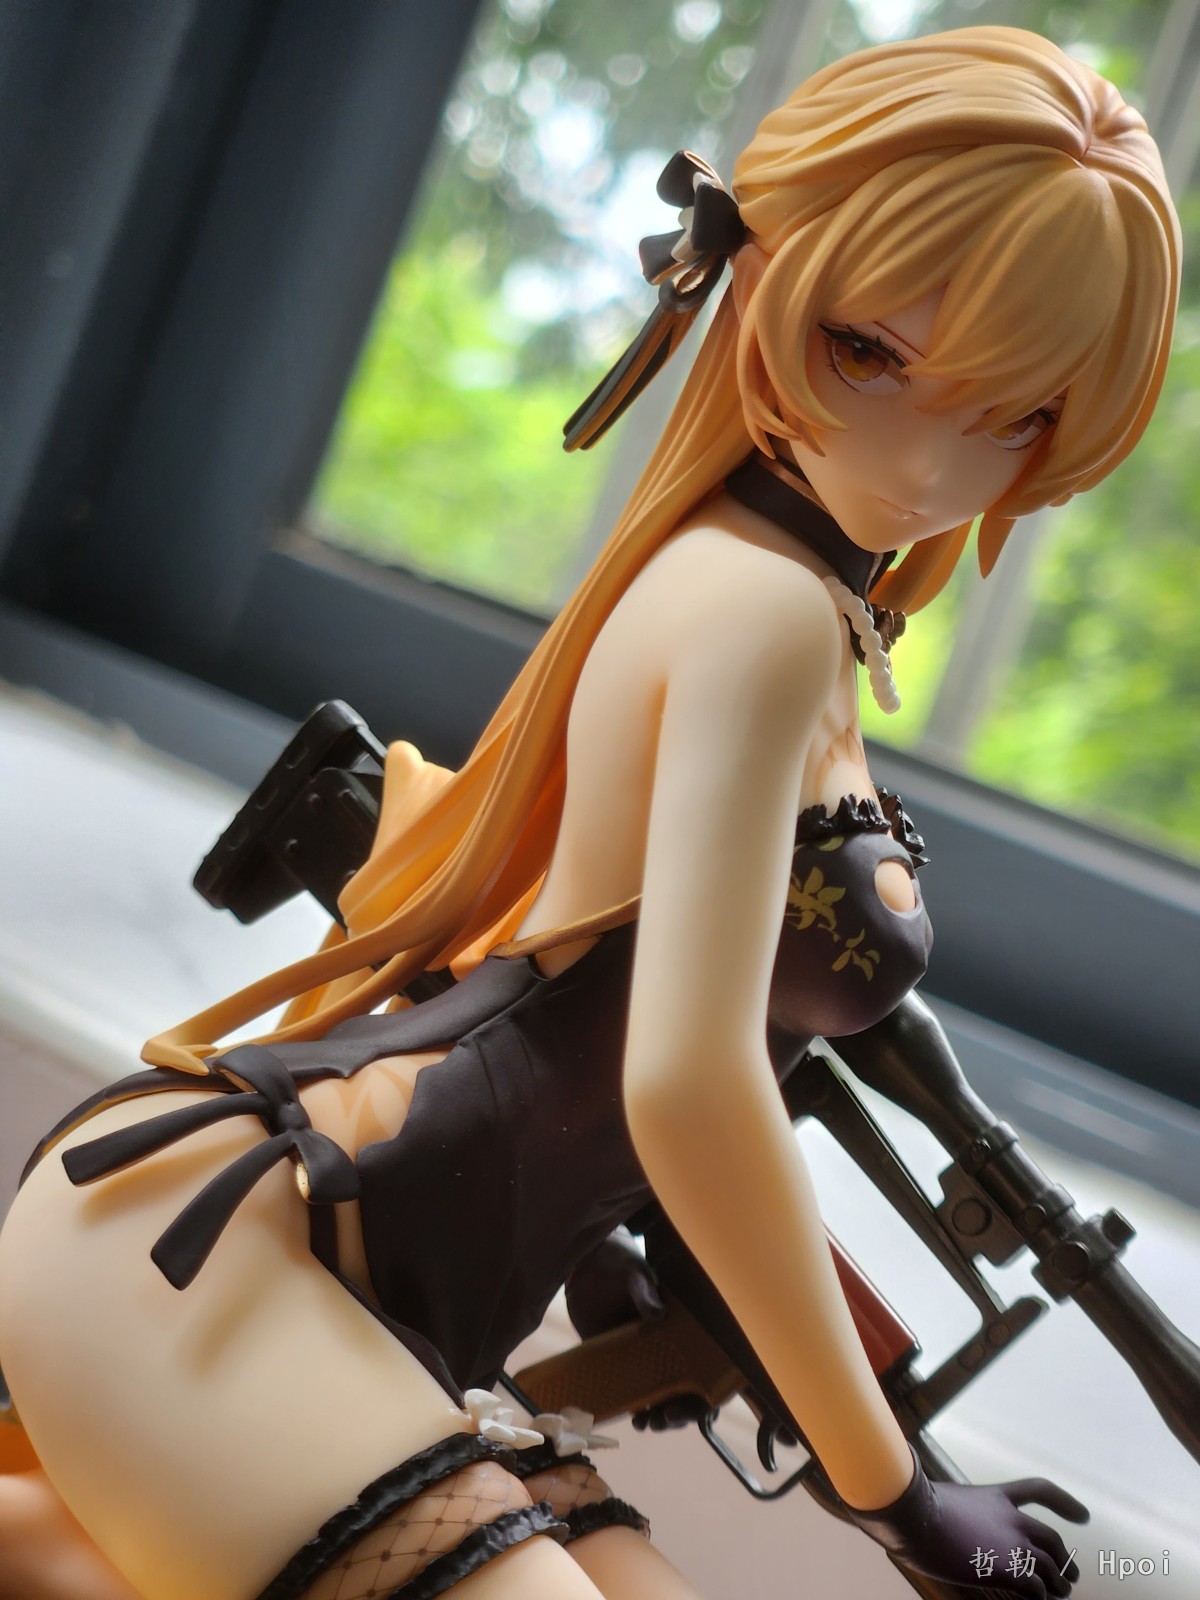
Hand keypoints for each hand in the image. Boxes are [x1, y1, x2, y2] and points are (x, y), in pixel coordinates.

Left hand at [566, 1232, 704, 1432]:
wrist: (585, 1267)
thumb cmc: (617, 1261)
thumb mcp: (632, 1271)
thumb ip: (643, 1287)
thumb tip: (656, 1312)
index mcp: (684, 1323)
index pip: (710, 1363)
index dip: (708, 1390)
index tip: (693, 1404)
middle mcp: (672, 1342)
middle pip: (690, 1388)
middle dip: (682, 1412)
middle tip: (662, 1419)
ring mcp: (649, 1355)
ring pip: (666, 1395)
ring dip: (661, 1416)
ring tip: (646, 1423)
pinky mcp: (625, 1362)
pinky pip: (638, 1392)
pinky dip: (639, 1409)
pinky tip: (633, 1418)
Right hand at [847, 1447, 1086, 1598]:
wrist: (914, 1516)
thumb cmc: (915, 1507)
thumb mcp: (942, 1502)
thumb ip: (954, 1514)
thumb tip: (932, 1520)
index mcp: (997, 1496)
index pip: (1040, 1491)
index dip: (1066, 1504)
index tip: (1085, 1517)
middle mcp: (1012, 1519)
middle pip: (1053, 1540)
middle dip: (1065, 1560)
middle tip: (1069, 1575)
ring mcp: (1013, 1544)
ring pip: (1052, 1569)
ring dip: (1059, 1586)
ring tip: (1061, 1595)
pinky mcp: (1010, 1570)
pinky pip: (1038, 1591)